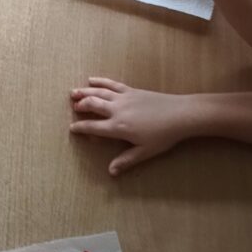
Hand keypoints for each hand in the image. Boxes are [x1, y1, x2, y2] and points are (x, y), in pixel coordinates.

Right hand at [70, 78, 195, 176]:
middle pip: (92, 105)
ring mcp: (123, 98)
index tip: (72, 128)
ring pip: (98, 92)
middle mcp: (116, 110)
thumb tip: (111, 172)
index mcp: (118, 127)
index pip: (93, 127)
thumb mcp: (145, 151)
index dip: (81, 128)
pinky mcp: (130, 90)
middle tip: (73, 107)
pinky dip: (100, 81)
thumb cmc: (163, 136)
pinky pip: (111, 84)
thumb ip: (126, 160)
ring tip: (73, 92)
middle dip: (80, 106)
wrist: (179, 114)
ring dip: (84, 92)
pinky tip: (92, 80)